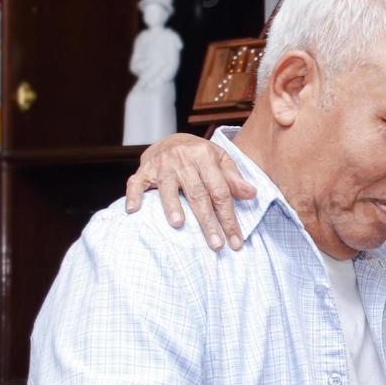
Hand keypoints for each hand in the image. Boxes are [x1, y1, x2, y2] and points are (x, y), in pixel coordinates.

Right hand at [125, 133, 256, 250]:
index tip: (235, 241)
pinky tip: (134, 211)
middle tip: (215, 244)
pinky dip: (134, 196)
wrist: (171, 140)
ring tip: (179, 225)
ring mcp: (162, 165)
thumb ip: (234, 178)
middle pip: (198, 194)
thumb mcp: (221, 160)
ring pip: (168, 188)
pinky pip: (136, 183)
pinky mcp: (144, 170)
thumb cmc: (200, 156)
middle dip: (208, 221)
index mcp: (205, 156)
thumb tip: (252, 194)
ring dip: (172, 206)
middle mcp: (183, 159)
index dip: (229, 217)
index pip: (220, 191)